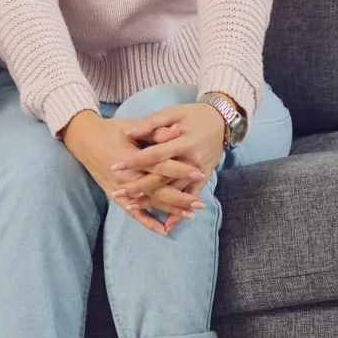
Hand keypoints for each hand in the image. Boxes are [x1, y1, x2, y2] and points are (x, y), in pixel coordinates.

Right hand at [61, 111, 202, 235]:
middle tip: (200, 203)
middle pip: (158, 189)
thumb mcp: (134, 126)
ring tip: (190, 215)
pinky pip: (133, 213)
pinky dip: (148, 222)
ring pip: (149, 202)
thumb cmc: (112, 130)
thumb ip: (155, 132)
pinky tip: (164, 230)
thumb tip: (176, 132)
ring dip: (169, 210)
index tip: (199, 174)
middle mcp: (127, 176)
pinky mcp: (114, 195)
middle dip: (180, 198)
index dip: (180, 170)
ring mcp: (120, 188)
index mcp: (133, 157)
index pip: (161, 166)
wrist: (85, 138)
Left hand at [112, 102, 227, 214]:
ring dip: (154, 201)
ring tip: (132, 205)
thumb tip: (128, 132)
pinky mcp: (204, 177)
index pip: (155, 155)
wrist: (222, 119)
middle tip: (118, 192)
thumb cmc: (193, 114)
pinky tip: (167, 225)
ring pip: (174, 190)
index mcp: (183, 141)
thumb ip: (151, 123)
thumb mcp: (173, 112)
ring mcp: (198, 171)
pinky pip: (190, 197)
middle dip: (139, 187)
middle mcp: (191, 159)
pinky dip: (179, 212)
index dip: (135, 162)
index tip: (115, 166)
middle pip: (162, 177)